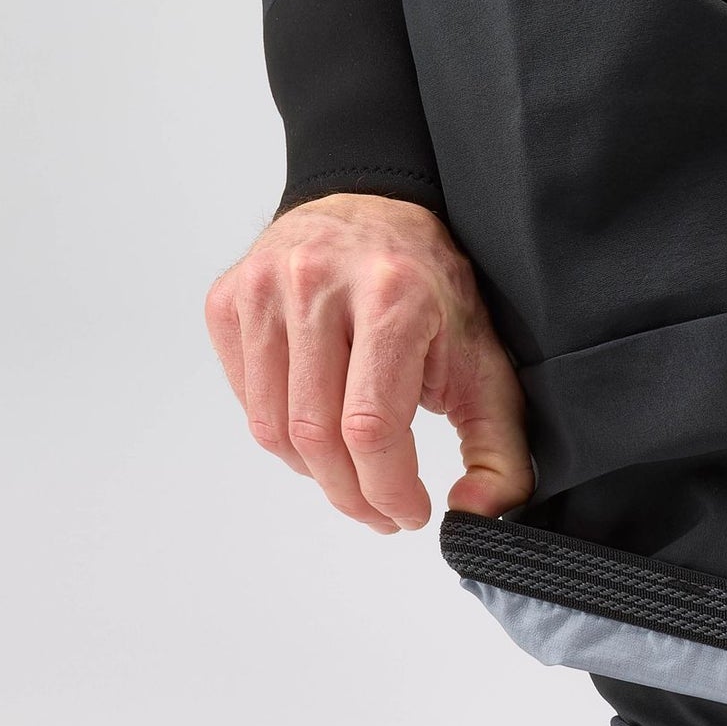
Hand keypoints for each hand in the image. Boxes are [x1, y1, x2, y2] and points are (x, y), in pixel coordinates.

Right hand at [204, 194, 530, 533]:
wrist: (374, 209)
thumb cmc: (433, 294)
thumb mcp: (486, 364)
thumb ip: (498, 448)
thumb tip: (474, 516)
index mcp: (393, 297)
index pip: (371, 427)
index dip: (389, 489)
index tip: (410, 513)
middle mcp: (318, 284)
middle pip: (316, 434)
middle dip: (352, 494)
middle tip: (380, 513)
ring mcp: (263, 289)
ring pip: (272, 427)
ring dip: (315, 474)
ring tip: (352, 478)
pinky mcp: (227, 300)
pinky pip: (247, 401)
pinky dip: (282, 437)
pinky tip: (320, 433)